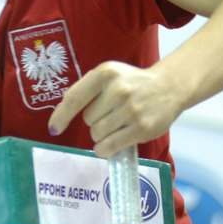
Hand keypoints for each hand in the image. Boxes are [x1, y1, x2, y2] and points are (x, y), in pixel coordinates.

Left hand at [47, 61, 183, 157]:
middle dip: (94, 121)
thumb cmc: (132, 82)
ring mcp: (131, 110)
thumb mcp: (108, 75)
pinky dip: (105, 149)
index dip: (61, 116)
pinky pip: (111, 146)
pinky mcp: (142, 128)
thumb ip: (87, 89)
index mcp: (105, 74)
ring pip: (98, 134)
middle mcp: (117, 90)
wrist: (169, 86)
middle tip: (109, 114)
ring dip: (101, 136)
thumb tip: (63, 112)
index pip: (75, 98)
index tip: (53, 129)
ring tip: (115, 126)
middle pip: (87, 119)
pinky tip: (108, 146)